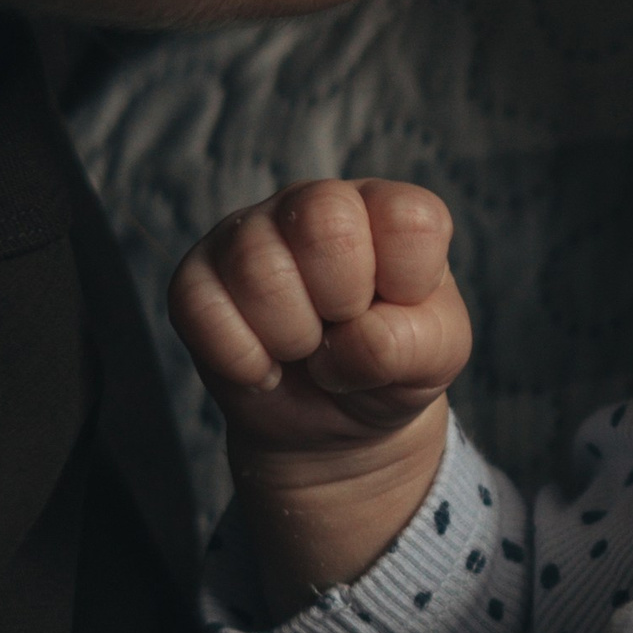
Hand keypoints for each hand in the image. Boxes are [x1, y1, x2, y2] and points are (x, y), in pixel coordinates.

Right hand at [169, 177, 468, 455]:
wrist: (335, 426)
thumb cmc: (391, 368)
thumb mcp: (436, 360)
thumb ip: (419, 343)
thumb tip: (354, 338)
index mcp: (386, 211)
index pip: (409, 218)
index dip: (408, 284)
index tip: (400, 310)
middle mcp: (314, 206)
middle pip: (323, 221)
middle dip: (341, 303)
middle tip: (343, 328)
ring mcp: (248, 235)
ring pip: (257, 267)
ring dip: (291, 337)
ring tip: (304, 349)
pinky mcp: (196, 278)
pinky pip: (200, 307)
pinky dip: (242, 358)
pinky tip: (264, 364)